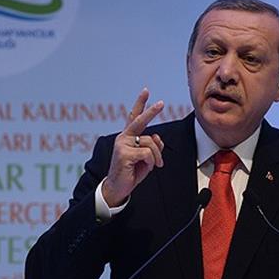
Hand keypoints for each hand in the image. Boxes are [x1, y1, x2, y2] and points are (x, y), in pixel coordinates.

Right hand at [102, 88, 164, 206]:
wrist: (117, 188)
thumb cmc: (131, 172)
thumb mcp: (146, 158)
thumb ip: (152, 146)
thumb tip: (157, 137)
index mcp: (128, 137)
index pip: (134, 117)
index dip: (140, 103)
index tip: (146, 91)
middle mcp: (123, 138)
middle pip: (140, 121)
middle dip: (151, 111)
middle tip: (161, 103)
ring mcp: (122, 144)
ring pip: (151, 143)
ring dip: (157, 156)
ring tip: (154, 165)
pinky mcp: (124, 154)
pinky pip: (148, 154)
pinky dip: (152, 162)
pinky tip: (147, 168)